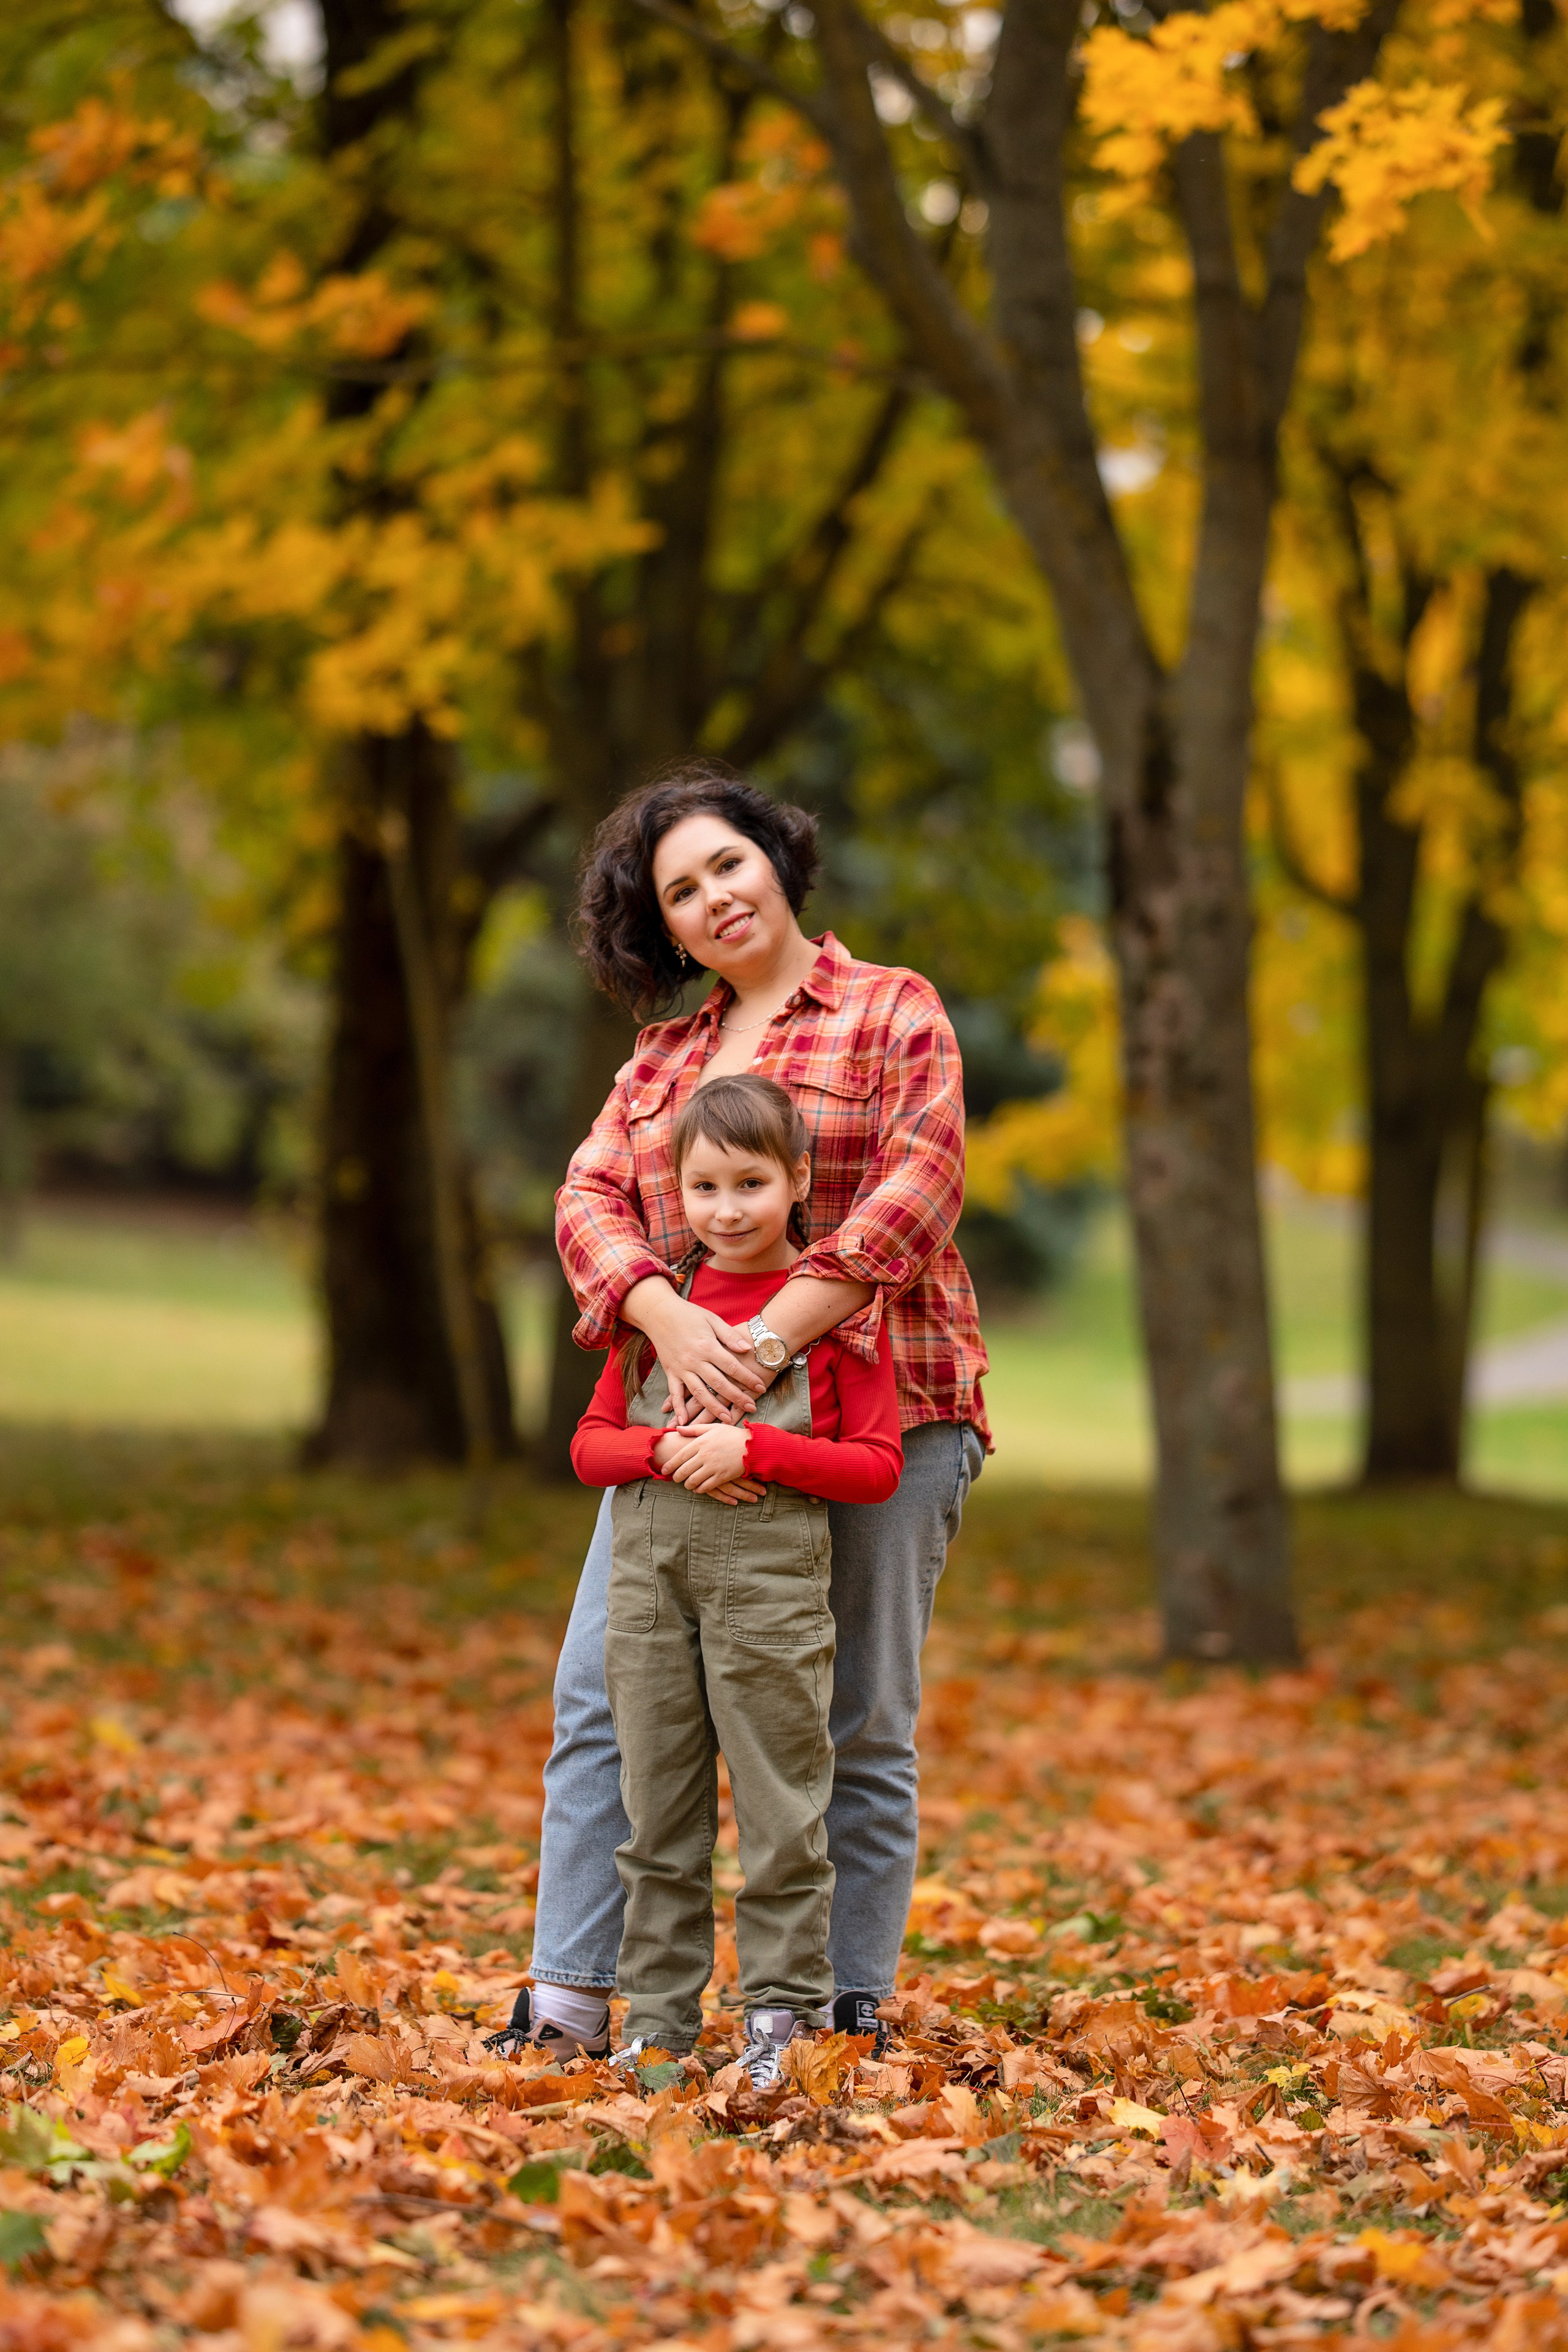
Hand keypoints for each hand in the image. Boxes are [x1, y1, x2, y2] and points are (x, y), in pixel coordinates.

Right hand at [622, 1281, 768, 1424]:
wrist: (659, 1312)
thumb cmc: (689, 1314)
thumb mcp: (712, 1319)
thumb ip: (729, 1335)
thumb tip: (746, 1349)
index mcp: (707, 1346)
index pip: (732, 1367)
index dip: (748, 1378)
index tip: (761, 1387)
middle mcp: (694, 1360)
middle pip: (719, 1383)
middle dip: (736, 1397)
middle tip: (751, 1407)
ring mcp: (681, 1368)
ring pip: (699, 1392)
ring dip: (713, 1408)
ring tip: (727, 1419)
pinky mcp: (670, 1371)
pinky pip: (674, 1393)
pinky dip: (678, 1407)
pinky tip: (685, 1421)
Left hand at [654, 1422, 762, 1501]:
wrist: (752, 1445)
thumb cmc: (732, 1435)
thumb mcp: (713, 1428)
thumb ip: (694, 1429)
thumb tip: (677, 1428)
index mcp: (700, 1442)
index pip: (679, 1456)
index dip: (670, 1465)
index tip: (664, 1470)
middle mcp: (704, 1455)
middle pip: (683, 1470)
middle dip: (676, 1477)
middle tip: (675, 1479)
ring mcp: (713, 1466)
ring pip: (693, 1480)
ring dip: (687, 1484)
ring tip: (687, 1484)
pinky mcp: (722, 1476)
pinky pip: (706, 1486)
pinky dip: (699, 1489)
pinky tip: (698, 1488)